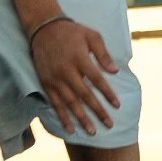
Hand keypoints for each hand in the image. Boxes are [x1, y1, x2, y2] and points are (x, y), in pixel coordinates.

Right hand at [30, 18, 119, 135]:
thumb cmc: (72, 32)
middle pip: (84, 95)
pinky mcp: (46, 83)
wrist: (44, 28)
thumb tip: (115, 71)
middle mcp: (67, 71)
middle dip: (98, 111)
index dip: (107, 93)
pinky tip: (70, 128)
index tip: (117, 105)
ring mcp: (55, 79)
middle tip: (109, 124)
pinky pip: (55, 103)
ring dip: (81, 118)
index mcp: (80, 58)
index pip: (97, 79)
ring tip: (92, 131)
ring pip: (70, 103)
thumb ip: (103, 53)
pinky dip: (62, 117)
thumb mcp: (91, 35)